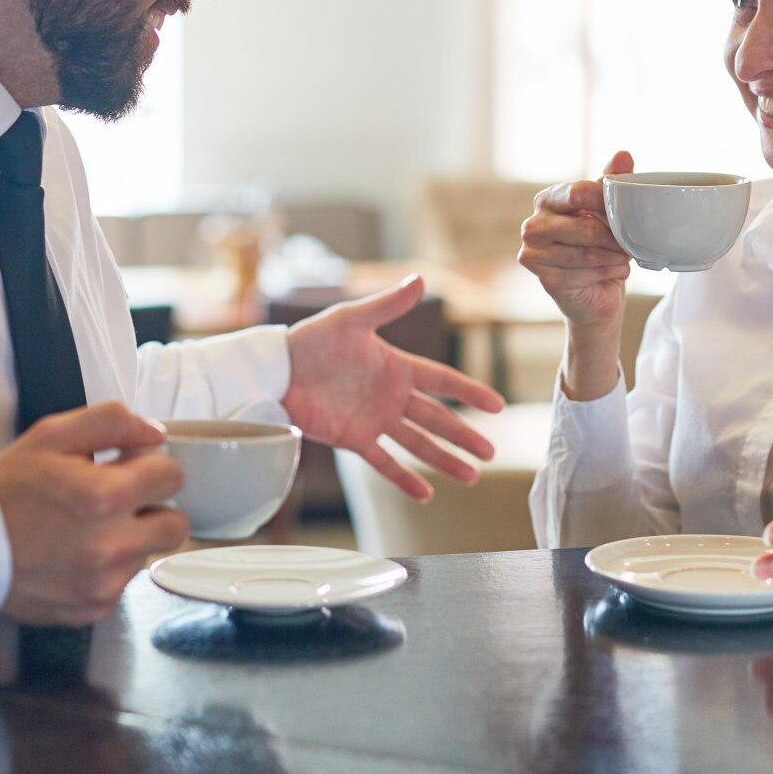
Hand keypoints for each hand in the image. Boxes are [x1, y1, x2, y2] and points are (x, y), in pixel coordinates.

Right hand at [0, 402, 189, 624]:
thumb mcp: (52, 435)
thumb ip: (112, 422)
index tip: (129, 470)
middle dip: (153, 508)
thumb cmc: (6, 491)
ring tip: (85, 529)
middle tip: (118, 502)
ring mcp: (104, 583)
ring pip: (149, 553)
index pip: (172, 476)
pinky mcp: (94, 608)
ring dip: (130, 539)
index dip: (149, 468)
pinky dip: (108, 569)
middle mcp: (111, 546)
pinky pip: (125, 583)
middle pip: (176, 523)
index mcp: (106, 497)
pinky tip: (75, 555)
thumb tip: (155, 433)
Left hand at [282, 275, 506, 501]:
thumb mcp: (352, 319)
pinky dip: (403, 479)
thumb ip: (387, 305)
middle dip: (464, 436)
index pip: (442, 381)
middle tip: (491, 453)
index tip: (497, 405)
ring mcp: (374, 419)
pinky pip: (384, 462)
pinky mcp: (354, 439)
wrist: (275, 370)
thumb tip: (419, 278)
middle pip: (437, 419)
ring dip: (444, 460)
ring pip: (417, 444)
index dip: (470, 392)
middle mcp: (391, 396)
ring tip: (471, 477)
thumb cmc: (311, 340)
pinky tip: (425, 495)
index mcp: (396, 366)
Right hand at [517, 151, 634, 329]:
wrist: (597, 293)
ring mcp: (533, 252)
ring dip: (614, 256)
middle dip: (614, 236)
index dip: (607, 202)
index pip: (579, 192)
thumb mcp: (609, 212)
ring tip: (624, 256)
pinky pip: (584, 272)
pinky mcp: (544, 278)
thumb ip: (613, 182)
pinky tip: (613, 271)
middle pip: (584, 225)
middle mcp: (533, 224)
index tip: (628, 211)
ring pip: (586, 251)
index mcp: (548, 200)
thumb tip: (623, 154)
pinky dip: (606, 272)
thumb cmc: (601, 247)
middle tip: (630, 242)